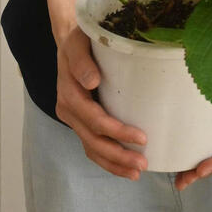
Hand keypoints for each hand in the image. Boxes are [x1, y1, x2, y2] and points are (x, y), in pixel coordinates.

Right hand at [55, 26, 148, 179]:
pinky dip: (108, 160)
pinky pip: (92, 146)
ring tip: (137, 171)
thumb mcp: (77, 43)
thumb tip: (91, 82)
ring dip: (114, 163)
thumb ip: (81, 61)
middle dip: (118, 155)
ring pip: (92, 148)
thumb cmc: (79, 39)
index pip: (94, 119)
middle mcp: (68, 109)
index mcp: (69, 93)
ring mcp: (74, 118)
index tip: (142, 137)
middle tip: (143, 162)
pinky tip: (125, 167)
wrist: (70, 40)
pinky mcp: (81, 121)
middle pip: (93, 140)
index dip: (116, 131)